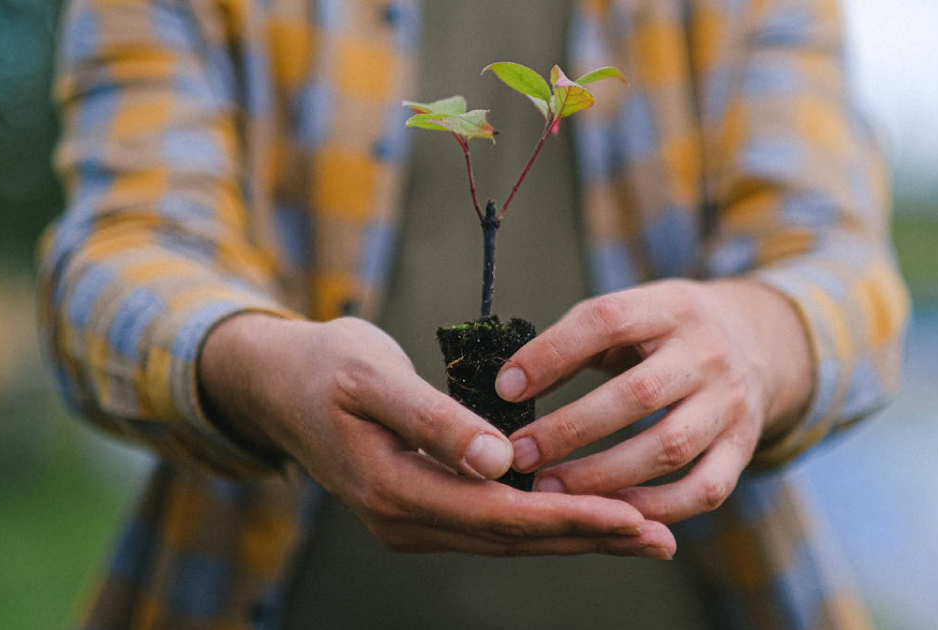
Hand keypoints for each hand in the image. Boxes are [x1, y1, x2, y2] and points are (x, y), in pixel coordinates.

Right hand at [199, 314, 675, 557]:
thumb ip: (434, 418)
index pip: (499, 514)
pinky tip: (586, 514)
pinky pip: (494, 522)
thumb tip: (499, 461)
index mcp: (393, 488)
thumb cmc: (324, 367)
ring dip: (575, 535)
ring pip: (507, 536)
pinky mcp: (421, 507)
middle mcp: (404, 518)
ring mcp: (411, 520)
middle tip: (661, 537)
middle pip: (513, 537)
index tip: (631, 515)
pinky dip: (544, 520)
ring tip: (643, 533)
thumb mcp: (372, 377)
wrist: (276, 384)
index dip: (568, 516)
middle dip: (589, 537)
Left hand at [495, 279, 813, 523]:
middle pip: (637, 394)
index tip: (506, 388)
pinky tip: (611, 513)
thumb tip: (510, 384)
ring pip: (668, 448)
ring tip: (550, 489)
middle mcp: (706, 353)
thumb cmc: (665, 334)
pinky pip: (704, 489)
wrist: (758, 344)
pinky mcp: (744, 446)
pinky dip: (657, 508)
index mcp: (670, 307)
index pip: (607, 320)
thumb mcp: (632, 315)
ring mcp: (730, 403)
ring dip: (603, 475)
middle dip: (570, 429)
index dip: (552, 354)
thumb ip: (577, 341)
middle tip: (518, 454)